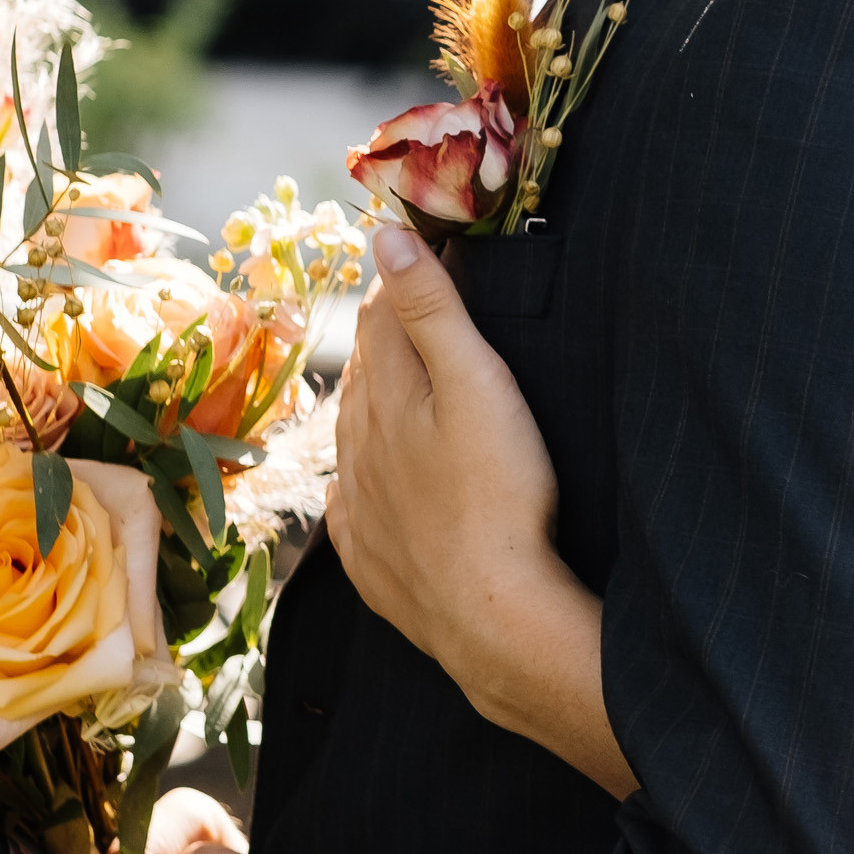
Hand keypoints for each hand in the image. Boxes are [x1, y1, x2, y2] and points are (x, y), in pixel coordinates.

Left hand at [330, 223, 631, 797]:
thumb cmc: (499, 495)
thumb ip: (432, 310)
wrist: (491, 617)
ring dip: (372, 408)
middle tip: (407, 312)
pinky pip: (355, 506)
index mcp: (384, 397)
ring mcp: (359, 507)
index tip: (412, 254)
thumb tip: (385, 236)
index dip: (396, 282)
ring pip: (354, 440)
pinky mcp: (370, 559)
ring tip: (397, 391)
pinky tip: (377, 486)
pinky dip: (366, 482)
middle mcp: (357, 448)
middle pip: (364, 376)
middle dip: (383, 341)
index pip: (379, 319)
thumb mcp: (478, 384)